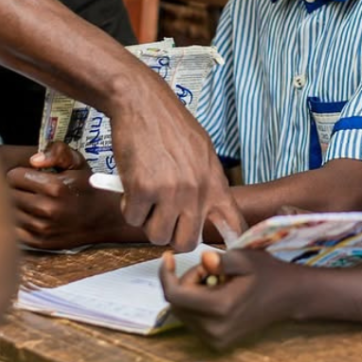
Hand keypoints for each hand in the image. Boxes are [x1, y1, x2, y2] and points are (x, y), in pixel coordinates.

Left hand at [7, 142, 134, 249]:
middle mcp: (46, 209)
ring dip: (15, 205)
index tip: (28, 175)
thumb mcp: (79, 163)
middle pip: (8, 194)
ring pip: (8, 212)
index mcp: (55, 187)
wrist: (105, 217)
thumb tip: (33, 160)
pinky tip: (30, 215)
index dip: (20, 173)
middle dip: (15, 188)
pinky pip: (13, 229)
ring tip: (29, 200)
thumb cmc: (89, 187)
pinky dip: (18, 221)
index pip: (13, 177)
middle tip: (27, 187)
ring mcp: (41, 228)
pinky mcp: (38, 242)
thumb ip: (58, 152)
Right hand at [109, 73, 245, 250]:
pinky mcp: (144, 190)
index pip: (232, 223)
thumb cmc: (170, 127)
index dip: (230, 244)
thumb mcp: (201, 153)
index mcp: (215, 181)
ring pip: (157, 235)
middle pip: (186, 241)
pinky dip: (129, 206)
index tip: (224, 257)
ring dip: (147, 221)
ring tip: (148, 193)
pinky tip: (134, 182)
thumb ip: (206, 183)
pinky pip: (133, 219)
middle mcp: (197, 190)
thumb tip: (208, 213)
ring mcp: (171, 191)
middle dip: (171, 235)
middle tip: (162, 216)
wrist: (144, 104)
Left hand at [160, 248, 307, 349]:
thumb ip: (223, 261)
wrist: (288, 296)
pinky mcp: (217, 343)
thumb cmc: (267, 272)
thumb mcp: (247, 259)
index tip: (167, 256)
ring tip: (216, 279)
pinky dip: (197, 304)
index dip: (166, 275)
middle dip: (186, 281)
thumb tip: (203, 259)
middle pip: (177, 304)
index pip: (176, 295)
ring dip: (191, 292)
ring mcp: (215, 339)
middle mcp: (214, 329)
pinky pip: (193, 321)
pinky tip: (217, 292)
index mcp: (220, 307)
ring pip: (183, 313)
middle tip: (209, 267)